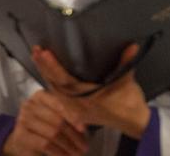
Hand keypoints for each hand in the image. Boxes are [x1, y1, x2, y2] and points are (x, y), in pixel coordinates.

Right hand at [2, 90, 86, 155]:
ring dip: (68, 146)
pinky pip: (45, 144)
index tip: (83, 129)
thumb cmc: (42, 127)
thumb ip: (67, 117)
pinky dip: (58, 152)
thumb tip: (83, 128)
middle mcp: (30, 105)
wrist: (21, 141)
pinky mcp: (21, 136)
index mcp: (40, 96)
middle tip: (84, 147)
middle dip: (74, 136)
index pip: (59, 104)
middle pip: (57, 121)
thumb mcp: (55, 117)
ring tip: (77, 153)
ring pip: (52, 133)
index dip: (72, 116)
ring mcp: (23, 120)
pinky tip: (65, 155)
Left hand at [33, 44, 151, 140]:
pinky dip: (53, 85)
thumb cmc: (129, 104)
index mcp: (88, 97)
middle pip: (55, 85)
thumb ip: (126, 62)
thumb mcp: (127, 81)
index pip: (65, 80)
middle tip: (36, 51)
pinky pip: (60, 97)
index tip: (44, 54)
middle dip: (44, 67)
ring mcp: (77, 109)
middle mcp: (78, 105)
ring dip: (46, 75)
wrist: (133, 122)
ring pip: (55, 91)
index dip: (53, 67)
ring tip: (39, 59)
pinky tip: (48, 76)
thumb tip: (131, 46)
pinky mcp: (78, 110)